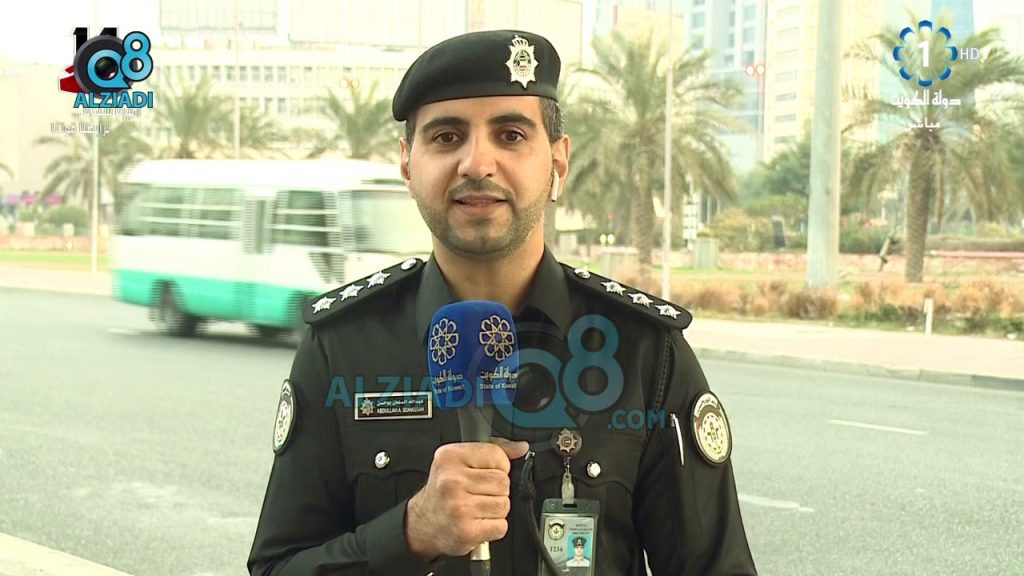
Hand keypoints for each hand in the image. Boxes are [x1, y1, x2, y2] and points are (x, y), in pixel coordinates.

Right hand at [405, 439, 529, 558]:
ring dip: (495, 509)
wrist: (422, 522)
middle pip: (503, 481)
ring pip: (504, 504)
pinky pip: (501, 525)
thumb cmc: (443, 491)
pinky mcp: (466, 531)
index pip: (497, 456)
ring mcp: (459, 507)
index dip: (498, 466)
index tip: (486, 472)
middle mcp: (451, 481)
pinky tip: (478, 521)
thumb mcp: (459, 461)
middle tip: (478, 493)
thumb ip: (492, 451)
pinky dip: (494, 526)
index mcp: (449, 457)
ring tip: (477, 508)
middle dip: (497, 489)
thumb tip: (521, 447)